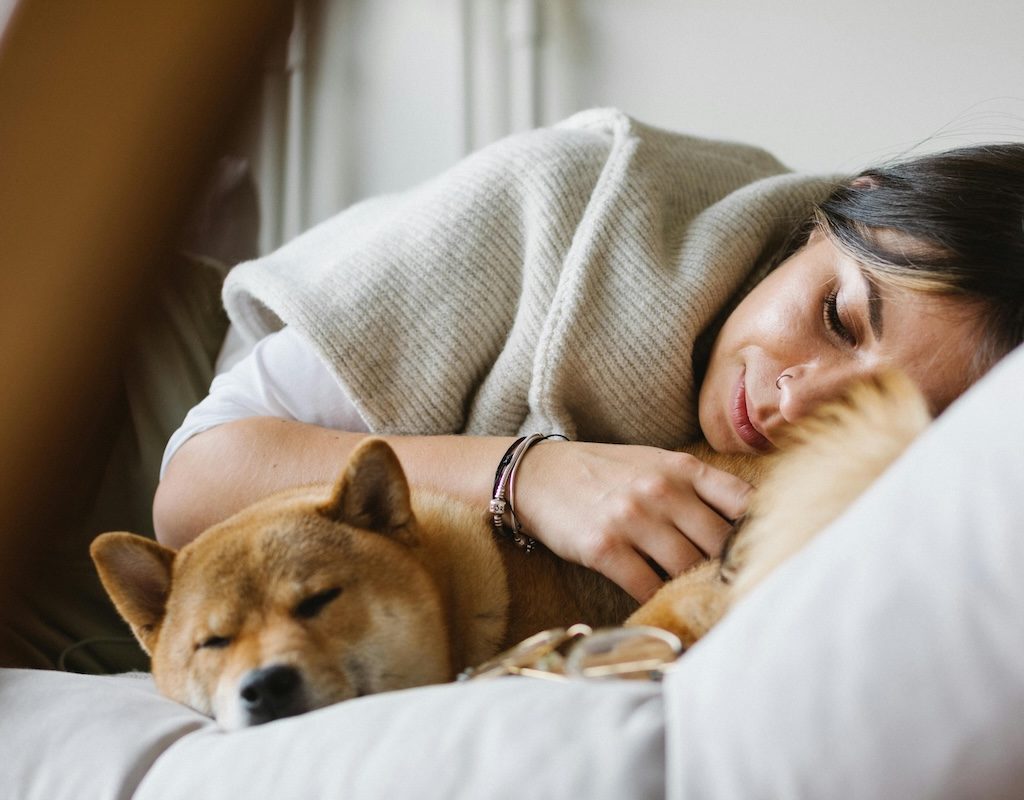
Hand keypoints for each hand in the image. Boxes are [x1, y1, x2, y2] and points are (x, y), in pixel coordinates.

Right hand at [513, 441, 752, 601]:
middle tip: (739, 593)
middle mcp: (661, 491)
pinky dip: (660, 602)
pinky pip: (648, 587)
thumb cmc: (602, 473)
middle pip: (719, 544)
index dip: (763, 532)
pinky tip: (665, 606)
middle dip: (730, 571)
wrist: (537, 475)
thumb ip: (697, 488)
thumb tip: (745, 527)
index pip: (743, 502)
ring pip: (687, 569)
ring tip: (705, 604)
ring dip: (696, 590)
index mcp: (681, 469)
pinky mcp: (605, 549)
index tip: (768, 555)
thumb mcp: (654, 464)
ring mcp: (632, 520)